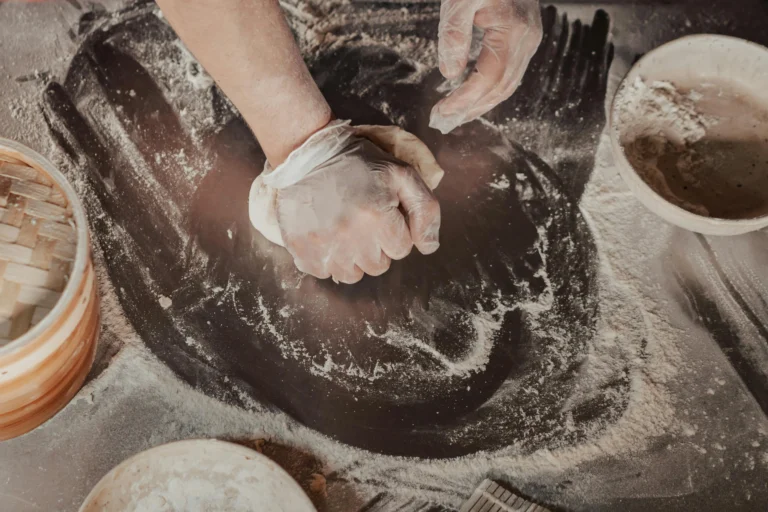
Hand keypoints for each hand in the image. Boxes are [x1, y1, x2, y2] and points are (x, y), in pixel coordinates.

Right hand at [271, 123, 440, 283]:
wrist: (306, 153)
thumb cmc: (358, 163)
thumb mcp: (402, 174)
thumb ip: (425, 209)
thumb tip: (429, 247)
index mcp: (377, 216)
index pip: (401, 249)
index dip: (394, 230)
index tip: (380, 211)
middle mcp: (350, 236)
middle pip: (378, 265)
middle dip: (375, 245)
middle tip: (362, 218)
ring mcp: (322, 246)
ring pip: (352, 274)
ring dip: (352, 256)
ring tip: (343, 227)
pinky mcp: (301, 251)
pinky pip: (324, 273)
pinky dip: (327, 259)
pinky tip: (325, 234)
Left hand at [430, 0, 542, 133]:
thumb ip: (454, 34)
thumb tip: (449, 73)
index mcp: (514, 29)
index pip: (489, 78)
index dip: (465, 99)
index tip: (441, 111)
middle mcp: (528, 39)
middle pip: (501, 88)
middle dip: (471, 109)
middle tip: (443, 122)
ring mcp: (530, 39)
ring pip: (507, 85)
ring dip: (480, 104)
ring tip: (454, 115)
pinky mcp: (525, 38)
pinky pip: (509, 73)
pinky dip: (489, 90)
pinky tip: (471, 95)